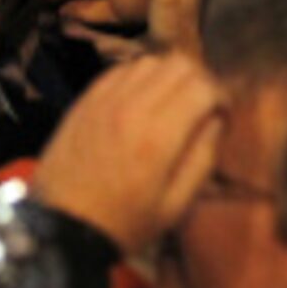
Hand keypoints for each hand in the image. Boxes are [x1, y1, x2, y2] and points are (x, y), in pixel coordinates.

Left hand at [30, 52, 224, 256]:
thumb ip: (203, 157)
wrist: (63, 225)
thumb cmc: (125, 222)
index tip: (223, 114)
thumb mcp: (176, 204)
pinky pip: (121, 70)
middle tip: (202, 106)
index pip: (201, 86)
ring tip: (173, 104)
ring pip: (150, 62)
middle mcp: (131, 107)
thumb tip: (218, 120)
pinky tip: (143, 102)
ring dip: (170, 76)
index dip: (222, 95)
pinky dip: (140, 78)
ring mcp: (104, 99)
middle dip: (200, 80)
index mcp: (158, 136)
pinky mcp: (86, 99)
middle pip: (179, 64)